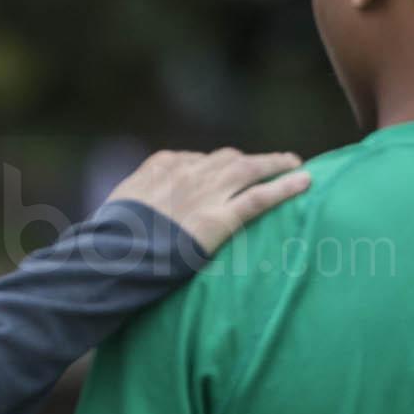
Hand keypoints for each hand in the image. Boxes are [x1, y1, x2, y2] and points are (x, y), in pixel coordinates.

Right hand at [107, 148, 307, 254]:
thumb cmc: (108, 240)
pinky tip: (305, 182)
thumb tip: (141, 210)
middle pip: (228, 159)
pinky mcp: (219, 218)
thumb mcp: (118, 208)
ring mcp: (206, 193)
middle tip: (270, 163)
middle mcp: (188, 172)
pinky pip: (259, 198)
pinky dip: (285, 187)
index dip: (217, 166)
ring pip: (250, 169)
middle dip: (251, 161)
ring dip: (275, 164)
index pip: (197, 160)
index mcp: (161, 166)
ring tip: (294, 164)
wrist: (113, 254)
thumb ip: (137, 200)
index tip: (229, 171)